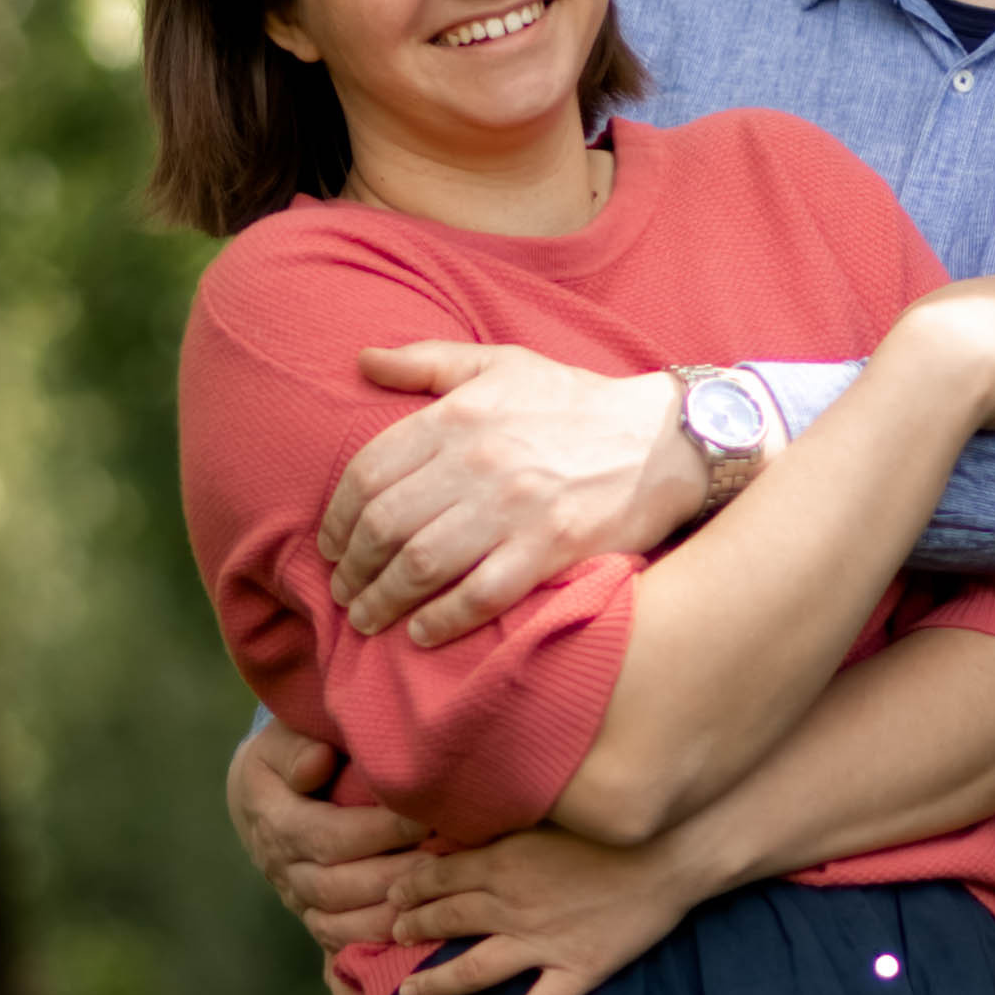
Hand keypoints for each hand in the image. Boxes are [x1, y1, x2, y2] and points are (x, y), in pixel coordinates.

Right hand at [226, 720, 424, 950]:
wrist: (260, 796)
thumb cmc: (287, 756)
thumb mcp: (280, 740)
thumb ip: (297, 750)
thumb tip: (318, 762)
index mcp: (277, 821)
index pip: (329, 835)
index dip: (377, 832)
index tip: (423, 820)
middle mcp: (285, 868)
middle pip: (337, 886)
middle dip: (393, 878)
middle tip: (443, 865)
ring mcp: (297, 898)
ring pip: (338, 922)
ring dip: (387, 918)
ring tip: (434, 903)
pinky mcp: (312, 916)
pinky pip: (336, 945)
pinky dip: (369, 953)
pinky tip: (405, 952)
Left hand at [318, 341, 706, 646]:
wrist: (663, 439)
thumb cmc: (574, 401)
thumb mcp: (502, 363)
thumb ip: (428, 361)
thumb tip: (363, 360)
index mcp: (461, 415)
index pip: (370, 471)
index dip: (338, 517)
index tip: (331, 545)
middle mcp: (479, 461)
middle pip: (386, 525)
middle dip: (352, 567)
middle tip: (343, 590)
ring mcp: (515, 509)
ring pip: (421, 565)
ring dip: (383, 600)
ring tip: (368, 618)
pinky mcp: (549, 549)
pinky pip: (479, 596)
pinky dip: (442, 622)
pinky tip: (421, 634)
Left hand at [390, 826, 698, 994]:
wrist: (672, 849)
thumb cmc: (614, 820)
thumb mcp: (551, 806)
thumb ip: (509, 816)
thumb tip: (467, 816)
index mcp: (506, 859)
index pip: (440, 876)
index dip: (411, 888)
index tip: (391, 895)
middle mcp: (514, 905)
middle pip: (449, 921)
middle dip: (414, 930)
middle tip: (393, 938)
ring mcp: (544, 943)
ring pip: (474, 969)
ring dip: (437, 984)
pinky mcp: (578, 970)